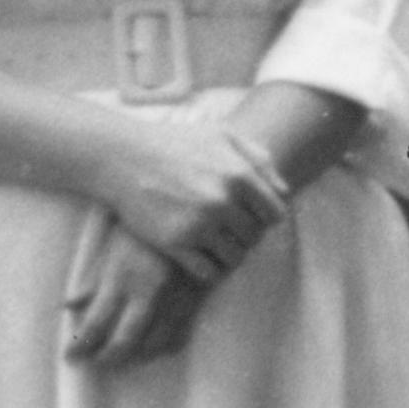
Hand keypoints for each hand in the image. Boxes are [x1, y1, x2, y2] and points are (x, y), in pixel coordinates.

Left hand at [60, 207, 211, 368]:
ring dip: (136, 356)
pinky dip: (165, 347)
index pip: (95, 323)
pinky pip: (180, 334)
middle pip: (124, 340)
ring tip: (123, 357)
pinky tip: (154, 346)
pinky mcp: (196, 296)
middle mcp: (147, 290)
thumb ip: (92, 280)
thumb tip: (69, 306)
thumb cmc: (140, 227)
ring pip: (153, 343)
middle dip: (107, 358)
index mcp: (122, 277)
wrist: (186, 206)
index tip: (70, 357)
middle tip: (96, 362)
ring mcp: (174, 295)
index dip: (80, 346)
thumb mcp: (112, 248)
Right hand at [94, 114, 291, 281]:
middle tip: (229, 227)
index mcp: (240, 174)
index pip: (275, 214)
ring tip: (216, 241)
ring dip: (230, 253)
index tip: (251, 214)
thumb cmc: (177, 143)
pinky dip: (210, 268)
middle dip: (247, 234)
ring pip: (235, 258)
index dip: (266, 216)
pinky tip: (201, 254)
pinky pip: (209, 272)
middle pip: (255, 237)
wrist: (125, 157)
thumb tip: (283, 191)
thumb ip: (259, 159)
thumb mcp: (224, 135)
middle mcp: (223, 201)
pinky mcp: (175, 244)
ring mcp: (199, 225)